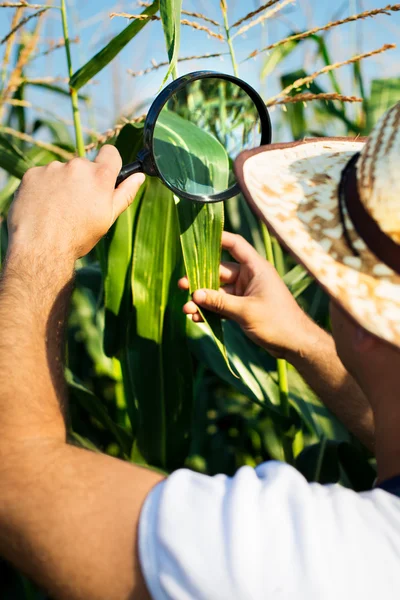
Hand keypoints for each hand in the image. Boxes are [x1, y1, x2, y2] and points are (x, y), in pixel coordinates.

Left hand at [7, 145, 144, 262]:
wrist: (40, 248)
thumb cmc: (78, 237)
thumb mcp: (108, 218)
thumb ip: (125, 194)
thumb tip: (139, 177)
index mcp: (100, 176)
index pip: (111, 153)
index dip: (109, 164)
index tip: (104, 177)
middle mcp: (77, 166)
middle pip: (84, 166)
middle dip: (82, 181)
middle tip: (76, 207)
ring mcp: (53, 168)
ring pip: (61, 172)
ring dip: (61, 185)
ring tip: (56, 211)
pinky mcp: (32, 173)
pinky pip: (41, 177)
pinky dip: (42, 189)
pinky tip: (41, 208)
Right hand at [179, 231, 319, 358]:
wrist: (295, 344)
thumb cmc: (277, 322)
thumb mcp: (245, 311)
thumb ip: (219, 302)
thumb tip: (195, 294)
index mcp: (255, 268)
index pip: (235, 245)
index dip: (218, 238)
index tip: (198, 238)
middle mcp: (249, 277)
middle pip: (219, 271)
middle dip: (200, 280)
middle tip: (181, 285)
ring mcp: (246, 293)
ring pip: (218, 291)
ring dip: (203, 299)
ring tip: (186, 309)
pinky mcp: (243, 308)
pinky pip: (222, 305)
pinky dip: (211, 311)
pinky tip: (197, 318)